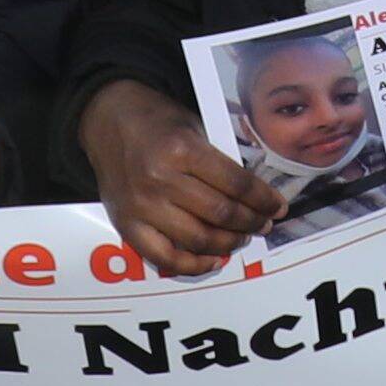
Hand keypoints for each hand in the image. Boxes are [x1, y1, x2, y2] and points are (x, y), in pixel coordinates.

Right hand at [82, 79, 277, 273]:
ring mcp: (142, 206)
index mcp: (182, 150)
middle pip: (221, 214)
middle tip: (263, 224)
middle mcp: (161, 180)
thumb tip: (254, 196)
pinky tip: (212, 259)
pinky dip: (193, 265)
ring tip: (241, 238)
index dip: (264, 199)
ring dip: (228, 244)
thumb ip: (219, 161)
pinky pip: (165, 258)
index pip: (236, 184)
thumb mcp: (194, 127)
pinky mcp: (127, 225)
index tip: (278, 207)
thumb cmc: (156, 121)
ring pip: (199, 239)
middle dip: (251, 222)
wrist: (107, 119)